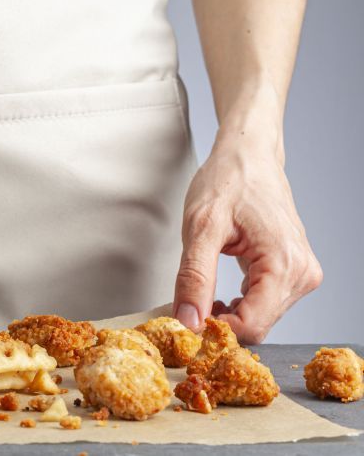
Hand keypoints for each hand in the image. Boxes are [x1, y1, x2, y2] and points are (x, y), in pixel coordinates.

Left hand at [172, 127, 321, 343]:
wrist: (248, 156)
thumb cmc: (229, 181)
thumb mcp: (200, 227)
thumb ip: (194, 277)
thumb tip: (189, 320)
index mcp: (285, 264)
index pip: (253, 325)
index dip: (216, 331)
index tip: (186, 322)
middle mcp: (302, 273)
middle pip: (259, 325)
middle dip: (221, 324)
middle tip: (186, 309)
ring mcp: (301, 273)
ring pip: (261, 318)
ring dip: (229, 315)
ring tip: (201, 296)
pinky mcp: (292, 271)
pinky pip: (264, 304)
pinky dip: (238, 305)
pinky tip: (218, 295)